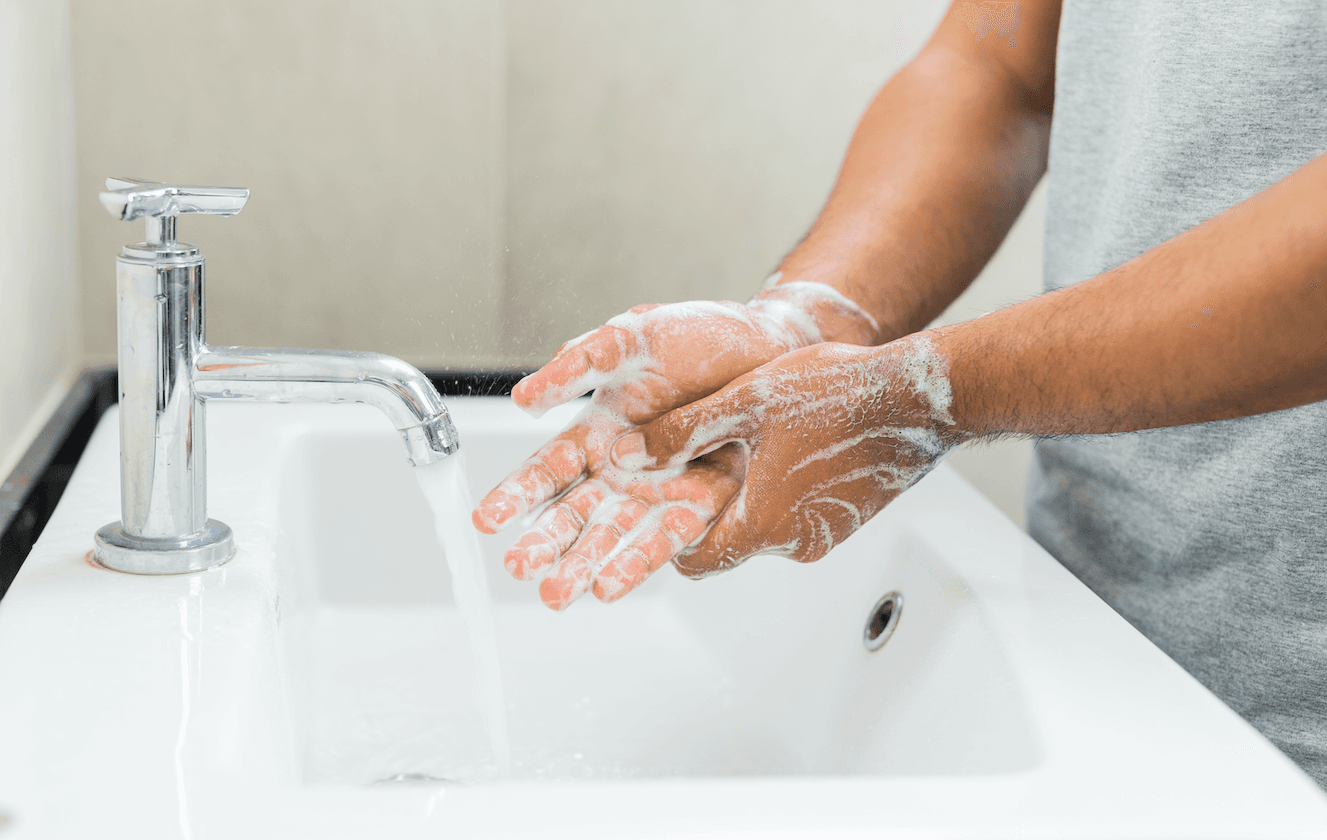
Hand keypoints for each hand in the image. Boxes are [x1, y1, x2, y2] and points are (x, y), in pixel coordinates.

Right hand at [472, 278, 880, 608]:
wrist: (768, 345)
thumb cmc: (696, 337)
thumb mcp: (630, 339)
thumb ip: (579, 364)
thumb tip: (523, 398)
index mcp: (597, 430)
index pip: (547, 470)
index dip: (516, 494)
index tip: (485, 520)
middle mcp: (621, 469)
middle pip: (573, 513)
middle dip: (544, 542)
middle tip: (518, 567)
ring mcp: (658, 490)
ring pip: (612, 536)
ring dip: (584, 565)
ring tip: (557, 595)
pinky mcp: (700, 503)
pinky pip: (666, 538)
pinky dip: (638, 562)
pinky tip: (612, 586)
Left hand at [609, 336, 961, 577]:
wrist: (920, 398)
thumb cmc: (837, 393)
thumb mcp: (742, 402)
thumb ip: (680, 433)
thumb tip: (624, 454)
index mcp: (762, 524)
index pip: (694, 560)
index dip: (668, 536)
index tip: (659, 508)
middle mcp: (796, 542)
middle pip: (729, 543)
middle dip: (710, 510)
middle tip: (702, 466)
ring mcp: (827, 535)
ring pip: (767, 528)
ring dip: (751, 499)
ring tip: (751, 447)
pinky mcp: (850, 521)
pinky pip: (802, 518)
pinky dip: (786, 494)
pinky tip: (790, 449)